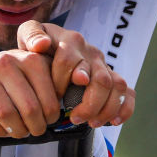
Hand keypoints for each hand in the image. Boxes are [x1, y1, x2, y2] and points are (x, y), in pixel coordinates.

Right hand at [0, 49, 59, 138]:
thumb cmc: (26, 77)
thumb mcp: (45, 73)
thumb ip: (62, 81)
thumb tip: (79, 86)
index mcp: (30, 58)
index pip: (49, 99)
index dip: (52, 116)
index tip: (50, 119)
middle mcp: (6, 61)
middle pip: (29, 109)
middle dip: (36, 126)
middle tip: (37, 129)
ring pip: (5, 114)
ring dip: (17, 130)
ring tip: (22, 131)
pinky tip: (4, 129)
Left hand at [16, 20, 135, 126]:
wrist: (52, 44)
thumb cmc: (39, 44)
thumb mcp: (29, 34)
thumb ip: (31, 35)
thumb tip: (41, 45)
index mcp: (72, 41)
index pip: (69, 61)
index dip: (60, 82)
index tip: (52, 97)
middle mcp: (91, 52)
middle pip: (100, 78)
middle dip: (89, 103)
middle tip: (75, 118)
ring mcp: (104, 65)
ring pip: (116, 86)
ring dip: (106, 109)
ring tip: (91, 123)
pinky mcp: (112, 77)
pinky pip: (127, 92)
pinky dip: (125, 108)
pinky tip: (114, 122)